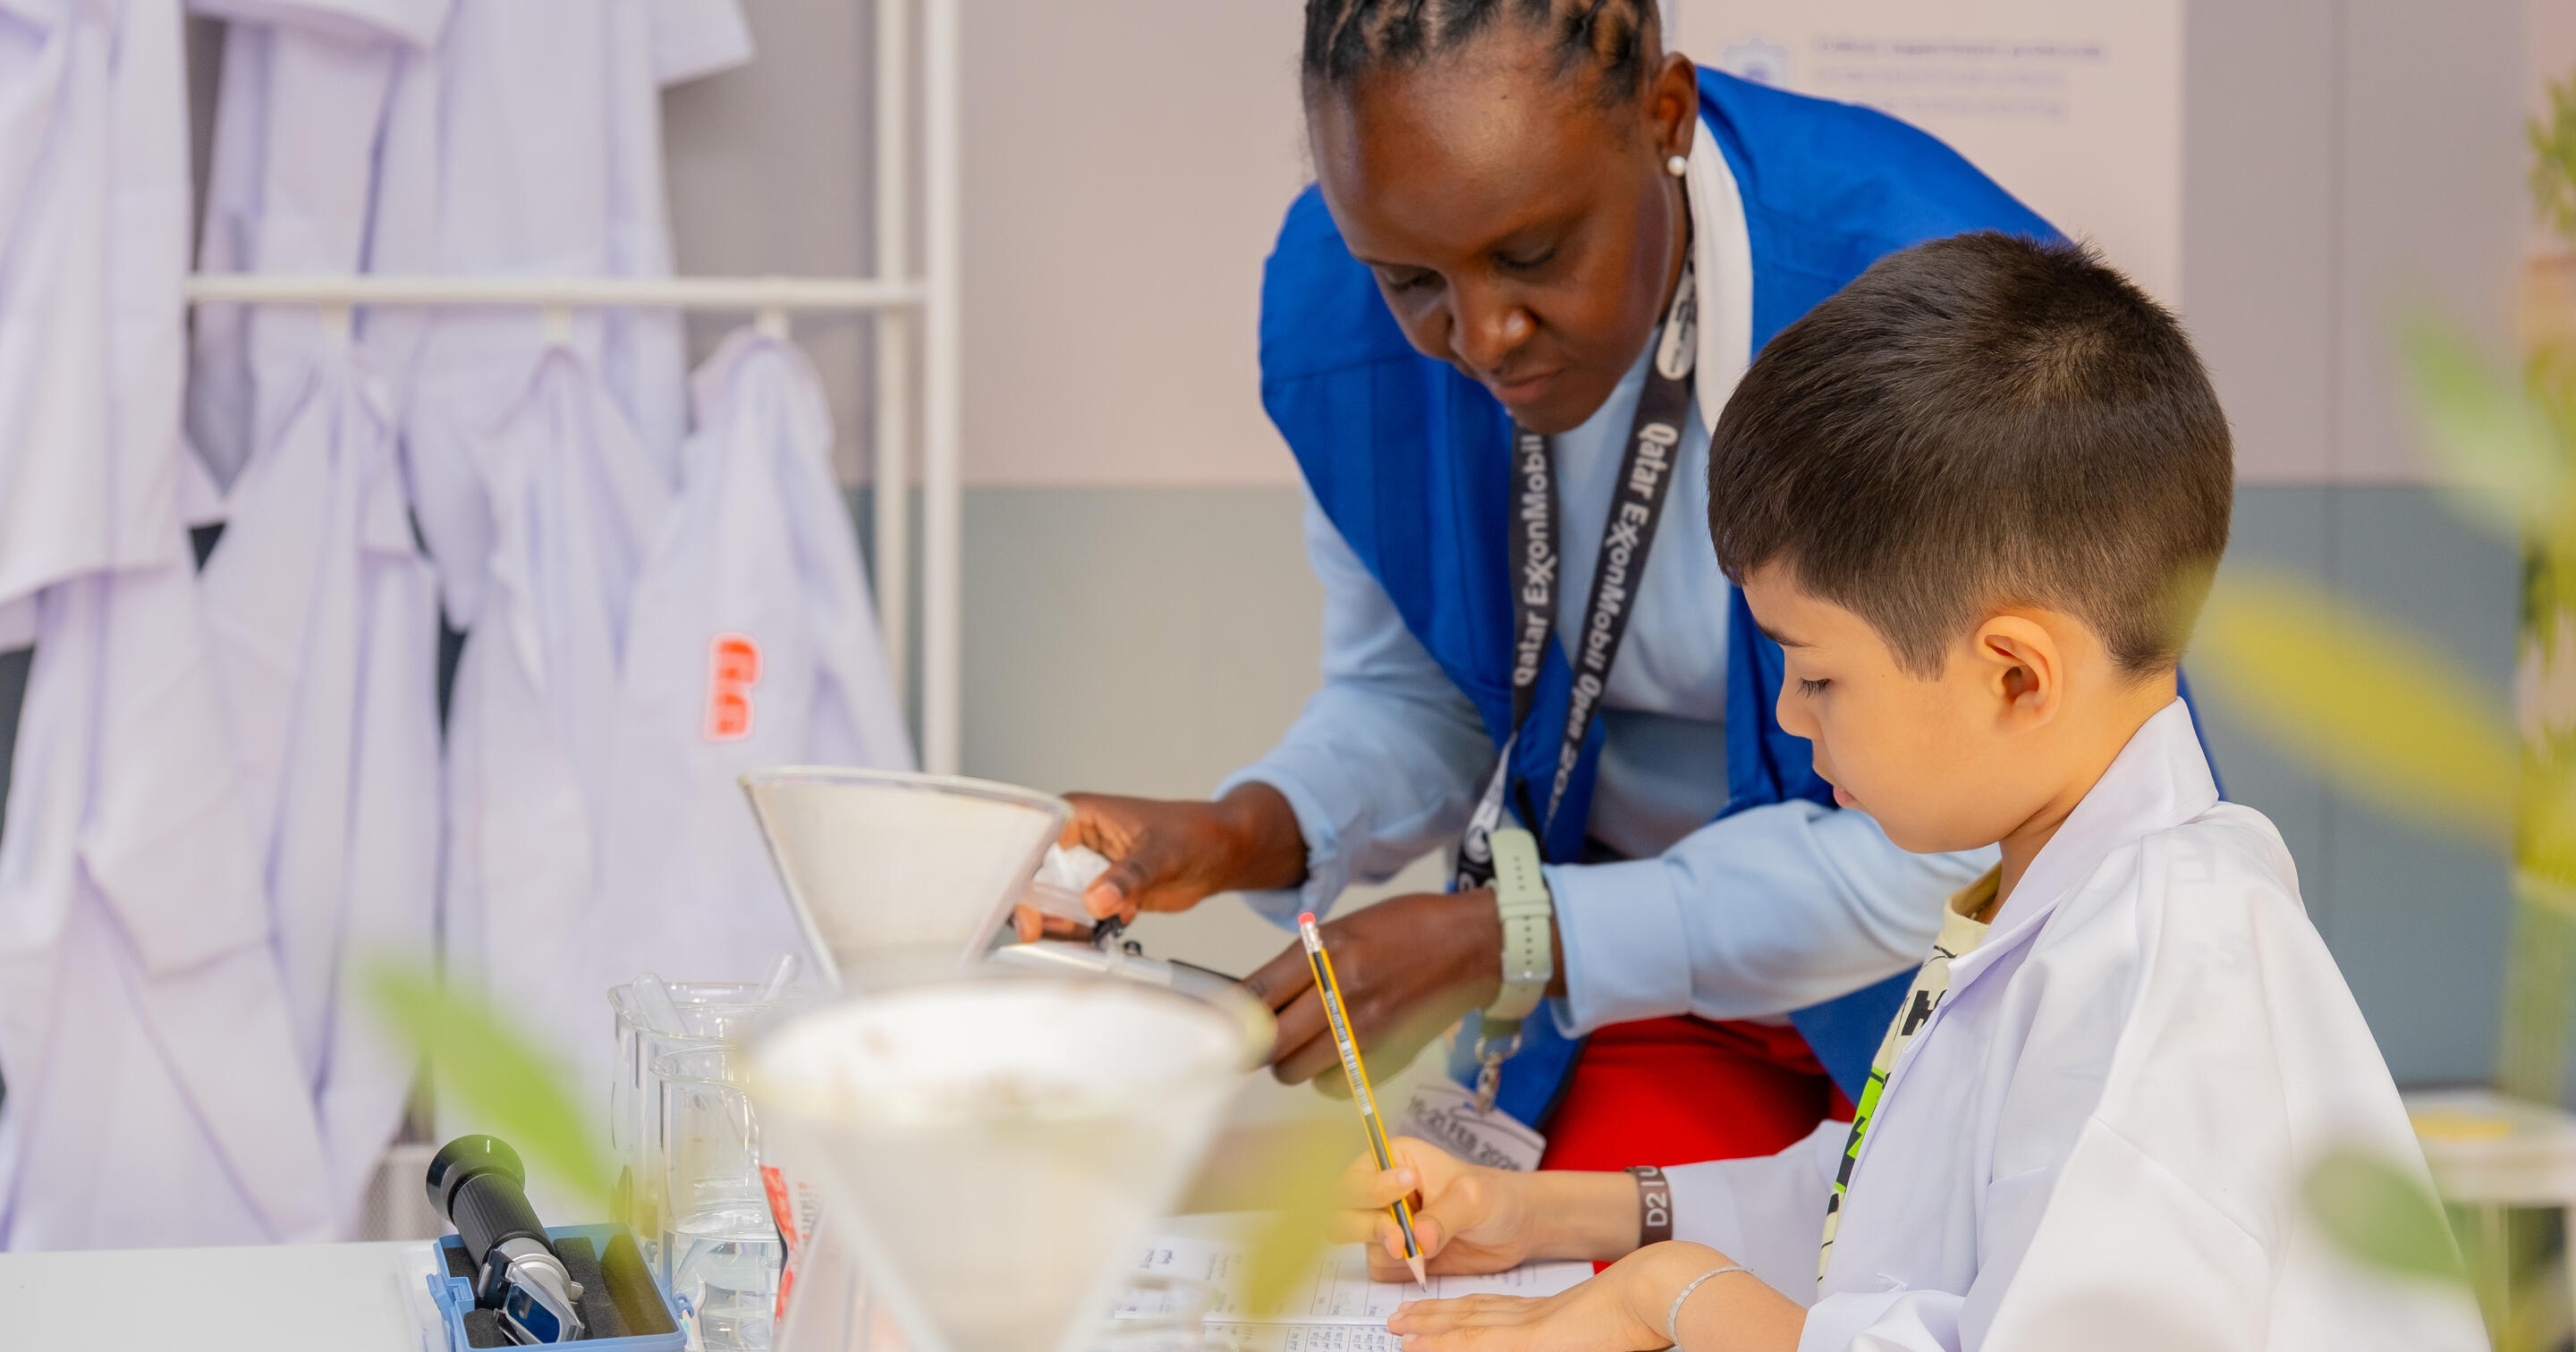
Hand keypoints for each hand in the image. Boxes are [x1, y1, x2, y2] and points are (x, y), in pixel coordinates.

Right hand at [1044, 785, 1305, 930]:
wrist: (1222, 854)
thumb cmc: (1195, 834)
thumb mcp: (1161, 853)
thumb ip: (1128, 877)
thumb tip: (1095, 901)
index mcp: (1075, 816)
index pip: (1030, 846)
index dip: (1021, 877)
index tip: (1030, 909)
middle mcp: (1071, 843)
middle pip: (1031, 882)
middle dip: (1040, 911)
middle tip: (1062, 929)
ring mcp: (1082, 872)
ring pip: (1049, 907)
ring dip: (1064, 927)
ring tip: (1095, 928)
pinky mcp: (1097, 896)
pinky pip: (1074, 922)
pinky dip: (1084, 934)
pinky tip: (1109, 931)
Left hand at [1242, 890, 1509, 1084]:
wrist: (1471, 947)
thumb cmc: (1408, 929)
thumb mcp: (1345, 928)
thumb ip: (1301, 963)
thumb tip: (1259, 998)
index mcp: (1326, 952)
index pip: (1258, 994)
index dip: (1232, 1015)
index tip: (1222, 1024)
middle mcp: (1341, 992)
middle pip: (1271, 1042)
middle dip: (1258, 1045)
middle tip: (1261, 1039)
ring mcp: (1364, 1029)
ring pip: (1296, 1070)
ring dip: (1290, 1062)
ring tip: (1302, 1045)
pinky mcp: (1385, 1056)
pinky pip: (1333, 1085)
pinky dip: (1326, 1079)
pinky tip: (1334, 1057)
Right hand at [1331, 1137, 1535, 1279]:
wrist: (1515, 1229)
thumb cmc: (1495, 1197)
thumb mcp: (1474, 1198)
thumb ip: (1443, 1217)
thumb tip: (1417, 1240)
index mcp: (1392, 1160)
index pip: (1357, 1174)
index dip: (1371, 1187)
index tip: (1406, 1190)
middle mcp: (1380, 1192)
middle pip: (1341, 1210)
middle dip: (1368, 1227)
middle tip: (1400, 1239)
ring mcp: (1385, 1225)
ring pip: (1358, 1243)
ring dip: (1386, 1251)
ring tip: (1421, 1253)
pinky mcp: (1395, 1256)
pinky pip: (1378, 1268)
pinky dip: (1395, 1271)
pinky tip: (1423, 1264)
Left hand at [1386, 1241, 1799, 1351]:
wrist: (1663, 1289)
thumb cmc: (1654, 1308)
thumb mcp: (1608, 1327)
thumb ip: (1582, 1330)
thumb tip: (1579, 1333)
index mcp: (1555, 1313)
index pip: (1498, 1311)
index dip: (1463, 1311)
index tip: (1438, 1313)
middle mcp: (1537, 1315)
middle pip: (1475, 1315)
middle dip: (1436, 1320)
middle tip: (1401, 1318)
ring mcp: (1533, 1327)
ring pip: (1467, 1328)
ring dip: (1430, 1330)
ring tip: (1399, 1328)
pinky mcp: (1533, 1340)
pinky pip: (1478, 1342)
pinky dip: (1446, 1344)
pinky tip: (1418, 1344)